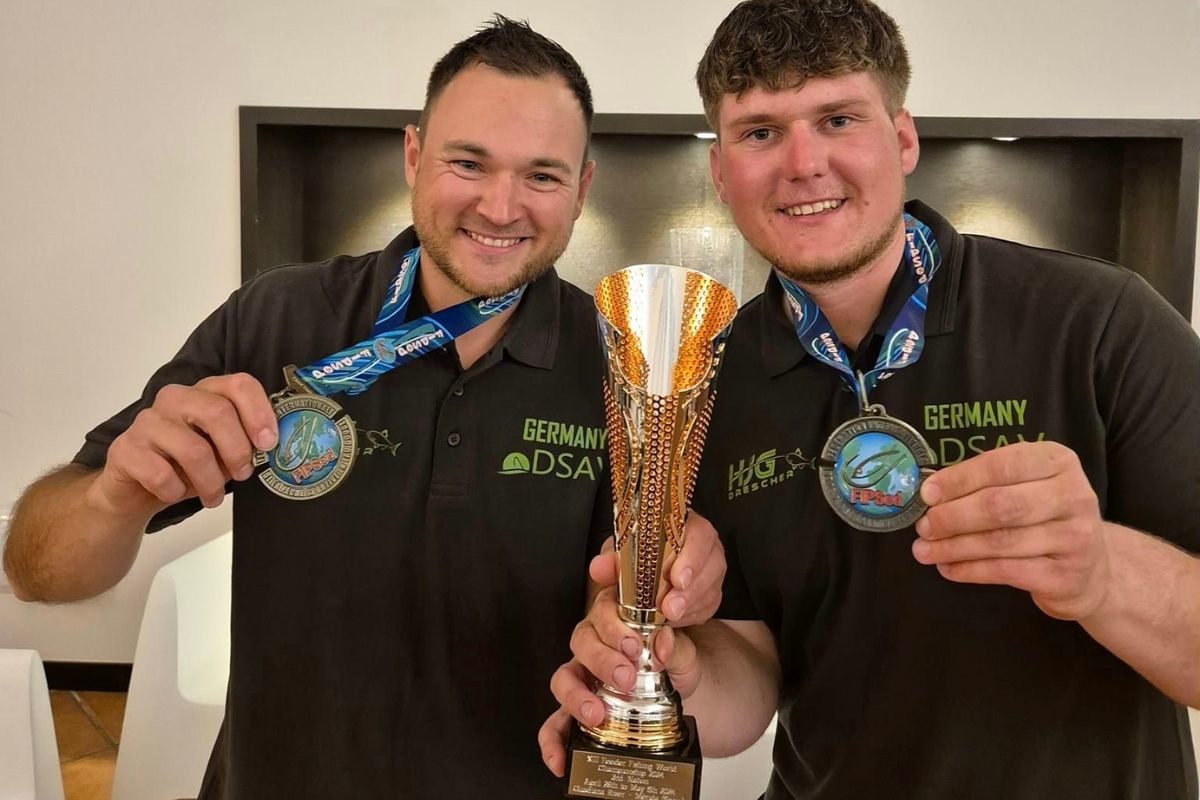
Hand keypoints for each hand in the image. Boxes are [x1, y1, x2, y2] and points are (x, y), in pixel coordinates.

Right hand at [90, 373, 277, 514]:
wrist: (137, 488)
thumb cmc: (188, 465)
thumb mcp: (223, 451)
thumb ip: (245, 442)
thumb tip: (271, 449)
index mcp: (205, 392)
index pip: (239, 384)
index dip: (260, 413)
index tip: (269, 444)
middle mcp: (175, 398)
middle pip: (218, 412)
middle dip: (238, 451)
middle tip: (243, 475)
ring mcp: (147, 421)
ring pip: (194, 450)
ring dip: (210, 482)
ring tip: (213, 497)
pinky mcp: (125, 448)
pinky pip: (161, 475)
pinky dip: (176, 491)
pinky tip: (175, 492)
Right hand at [539, 624, 699, 776]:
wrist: (677, 692)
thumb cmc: (672, 663)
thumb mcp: (682, 653)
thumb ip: (674, 646)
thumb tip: (663, 642)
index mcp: (616, 621)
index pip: (603, 612)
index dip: (614, 627)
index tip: (632, 645)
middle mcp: (592, 645)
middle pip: (581, 643)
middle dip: (601, 660)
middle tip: (625, 678)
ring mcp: (581, 677)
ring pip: (563, 679)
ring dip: (575, 697)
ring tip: (596, 715)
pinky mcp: (575, 709)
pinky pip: (555, 723)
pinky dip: (553, 741)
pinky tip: (560, 758)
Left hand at [588, 510, 725, 627]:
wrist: (643, 569)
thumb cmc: (637, 554)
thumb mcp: (621, 552)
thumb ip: (611, 560)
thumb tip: (599, 568)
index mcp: (686, 525)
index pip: (699, 534)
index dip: (692, 557)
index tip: (676, 579)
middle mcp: (705, 545)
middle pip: (711, 564)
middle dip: (690, 590)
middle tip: (670, 607)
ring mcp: (711, 569)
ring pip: (711, 588)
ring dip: (690, 605)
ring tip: (670, 616)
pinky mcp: (711, 592)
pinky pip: (708, 606)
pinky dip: (692, 615)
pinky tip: (677, 620)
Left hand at [913, 441, 1109, 619]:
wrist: (1091, 568)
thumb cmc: (1043, 517)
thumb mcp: (1025, 487)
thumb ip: (985, 484)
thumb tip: (930, 494)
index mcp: (1057, 462)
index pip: (1000, 465)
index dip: (959, 480)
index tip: (926, 494)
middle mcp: (1073, 495)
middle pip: (1000, 505)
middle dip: (953, 517)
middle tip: (923, 526)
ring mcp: (1075, 537)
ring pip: (1001, 541)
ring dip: (955, 547)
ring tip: (924, 550)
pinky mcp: (1067, 575)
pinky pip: (1007, 571)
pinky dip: (971, 570)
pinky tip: (948, 568)